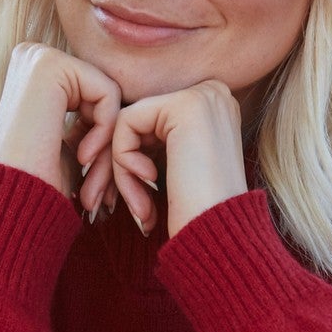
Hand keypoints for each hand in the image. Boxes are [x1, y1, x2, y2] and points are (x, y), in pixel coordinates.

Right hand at [0, 44, 120, 217]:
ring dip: (107, 142)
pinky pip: (108, 93)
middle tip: (100, 186)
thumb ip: (91, 119)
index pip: (94, 94)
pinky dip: (105, 130)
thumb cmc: (41, 182)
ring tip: (90, 175)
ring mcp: (39, 56)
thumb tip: (126, 107)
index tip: (92, 176)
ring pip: (108, 94)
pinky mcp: (51, 65)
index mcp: (36, 71)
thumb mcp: (71, 143)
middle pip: (102, 92)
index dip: (99, 136)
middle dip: (107, 141)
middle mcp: (33, 55)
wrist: (12, 199)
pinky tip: (82, 156)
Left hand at [112, 79, 247, 238]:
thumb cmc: (197, 215)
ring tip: (139, 207)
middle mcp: (213, 93)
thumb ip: (154, 141)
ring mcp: (203, 96)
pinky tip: (149, 183)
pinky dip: (123, 159)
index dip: (134, 160)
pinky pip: (125, 123)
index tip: (134, 201)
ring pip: (128, 123)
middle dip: (122, 167)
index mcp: (214, 107)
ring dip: (122, 171)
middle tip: (124, 207)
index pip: (151, 121)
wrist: (220, 237)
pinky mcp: (184, 106)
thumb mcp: (176, 166)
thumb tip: (112, 128)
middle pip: (138, 120)